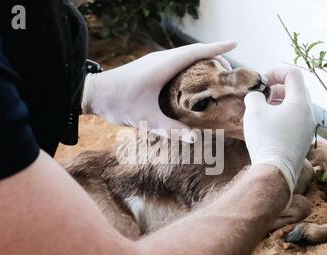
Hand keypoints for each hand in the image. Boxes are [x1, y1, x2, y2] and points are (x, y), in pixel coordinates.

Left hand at [82, 41, 237, 141]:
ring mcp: (154, 61)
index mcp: (163, 65)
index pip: (196, 52)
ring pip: (184, 55)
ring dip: (201, 59)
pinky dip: (189, 65)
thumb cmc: (117, 102)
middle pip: (193, 52)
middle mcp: (160, 59)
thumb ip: (170, 129)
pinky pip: (176, 61)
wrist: (92, 93)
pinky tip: (191, 79)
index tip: (235, 43)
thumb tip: (193, 138)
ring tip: (215, 72)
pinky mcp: (149, 67)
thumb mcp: (145, 118)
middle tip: (228, 70)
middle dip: (213, 55)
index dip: (217, 47)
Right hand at [243, 68, 315, 192]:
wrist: (276, 172)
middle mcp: (308, 113)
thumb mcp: (254, 112)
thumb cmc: (266, 139)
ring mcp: (307, 128)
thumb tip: (256, 97)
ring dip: (279, 103)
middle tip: (262, 95)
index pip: (293, 74)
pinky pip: (295, 121)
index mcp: (299, 102)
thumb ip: (254, 97)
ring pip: (296, 106)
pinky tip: (268, 126)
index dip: (276, 71)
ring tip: (263, 111)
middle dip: (277, 88)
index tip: (262, 80)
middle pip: (296, 90)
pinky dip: (282, 117)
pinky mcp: (303, 141)